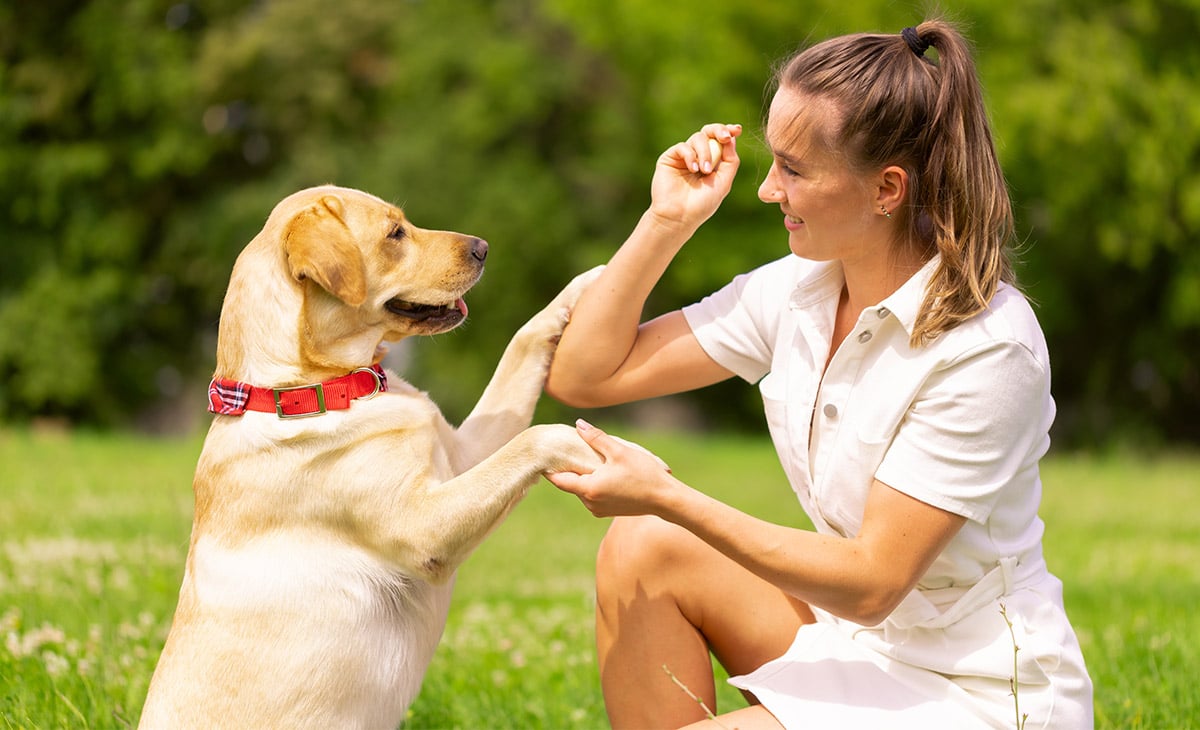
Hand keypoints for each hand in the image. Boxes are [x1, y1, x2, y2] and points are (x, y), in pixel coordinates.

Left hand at [545, 420, 677, 518]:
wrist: (665, 499)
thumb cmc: (644, 474)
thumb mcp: (619, 451)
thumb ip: (596, 438)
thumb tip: (578, 424)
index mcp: (589, 488)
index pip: (559, 479)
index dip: (549, 468)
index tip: (544, 455)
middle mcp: (590, 503)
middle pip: (570, 484)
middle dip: (569, 468)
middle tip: (567, 450)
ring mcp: (598, 509)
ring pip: (582, 489)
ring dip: (583, 476)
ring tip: (588, 459)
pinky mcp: (607, 511)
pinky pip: (592, 495)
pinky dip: (593, 484)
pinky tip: (603, 472)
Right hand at [648, 123, 742, 229]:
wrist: (679, 217)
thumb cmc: (702, 204)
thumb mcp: (723, 183)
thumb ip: (730, 161)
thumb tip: (731, 139)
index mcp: (713, 162)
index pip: (721, 141)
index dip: (729, 131)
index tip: (737, 130)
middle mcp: (698, 156)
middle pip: (709, 132)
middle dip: (719, 130)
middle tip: (725, 137)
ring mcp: (684, 156)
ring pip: (698, 138)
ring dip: (705, 153)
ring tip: (704, 171)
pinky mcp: (670, 158)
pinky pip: (683, 147)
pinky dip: (691, 156)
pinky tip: (693, 169)